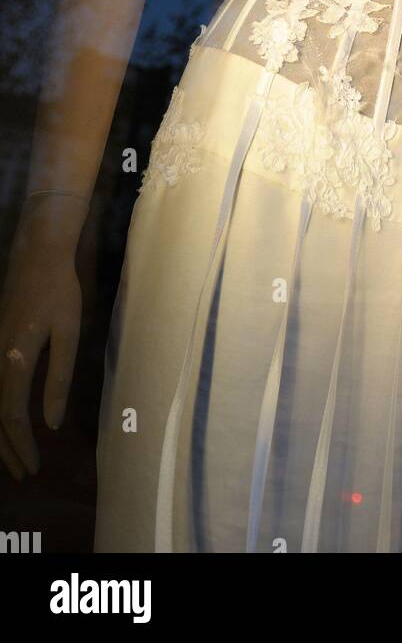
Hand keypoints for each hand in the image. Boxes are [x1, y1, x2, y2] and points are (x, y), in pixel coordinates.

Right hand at [0, 201, 82, 478]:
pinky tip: (6, 421)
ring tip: (13, 459)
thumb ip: (58, 378)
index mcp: (15, 359)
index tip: (34, 467)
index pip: (13, 415)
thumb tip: (52, 423)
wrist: (37, 254)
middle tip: (23, 475)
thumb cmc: (59, 291)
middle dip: (7, 449)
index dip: (22, 445)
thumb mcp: (68, 332)